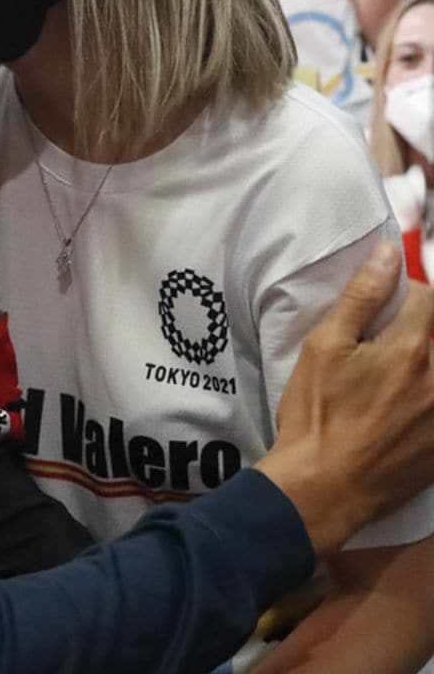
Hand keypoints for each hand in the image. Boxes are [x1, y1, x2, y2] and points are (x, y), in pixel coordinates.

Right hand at [258, 243, 433, 555]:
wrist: (325, 487)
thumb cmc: (317, 413)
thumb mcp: (324, 346)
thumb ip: (361, 297)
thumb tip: (388, 254)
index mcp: (412, 349)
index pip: (428, 297)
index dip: (404, 295)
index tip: (382, 310)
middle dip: (415, 334)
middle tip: (381, 351)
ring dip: (420, 368)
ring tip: (386, 387)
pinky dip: (423, 403)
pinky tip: (395, 415)